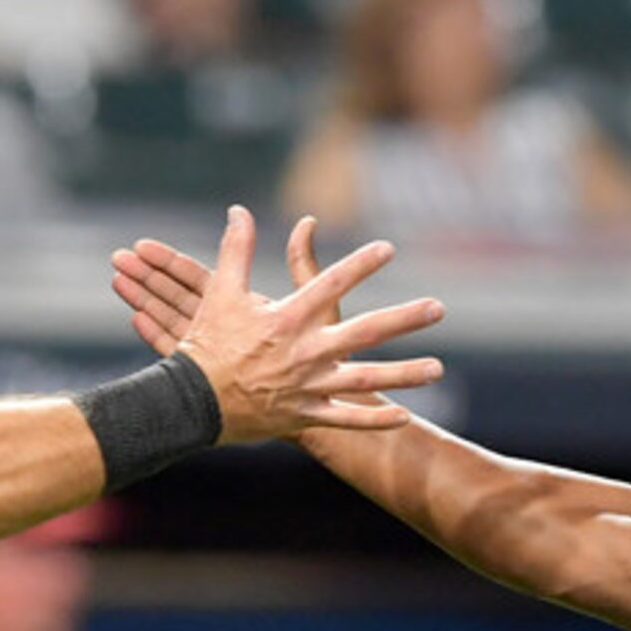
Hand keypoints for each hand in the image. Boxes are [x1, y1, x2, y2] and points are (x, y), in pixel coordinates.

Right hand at [124, 207, 442, 442]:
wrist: (192, 402)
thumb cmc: (208, 344)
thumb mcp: (219, 294)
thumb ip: (235, 250)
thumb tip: (240, 210)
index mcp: (286, 320)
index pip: (329, 285)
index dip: (359, 265)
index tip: (388, 249)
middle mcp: (304, 353)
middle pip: (364, 334)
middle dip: (404, 320)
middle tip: (438, 308)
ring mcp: (308, 387)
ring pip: (365, 381)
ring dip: (404, 375)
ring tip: (438, 368)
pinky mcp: (306, 415)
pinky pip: (347, 420)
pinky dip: (375, 420)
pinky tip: (405, 415)